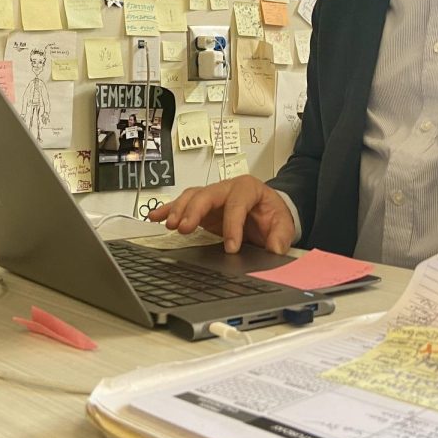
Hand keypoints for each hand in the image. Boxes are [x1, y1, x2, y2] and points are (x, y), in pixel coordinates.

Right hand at [146, 177, 294, 253]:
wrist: (267, 210)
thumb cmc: (271, 212)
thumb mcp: (283, 222)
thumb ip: (281, 235)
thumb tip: (276, 249)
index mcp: (248, 188)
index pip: (237, 204)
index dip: (233, 225)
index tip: (231, 247)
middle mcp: (227, 188)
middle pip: (207, 194)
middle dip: (195, 210)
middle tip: (185, 228)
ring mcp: (212, 196)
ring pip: (191, 196)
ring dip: (179, 210)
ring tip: (170, 225)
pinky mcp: (202, 206)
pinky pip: (182, 204)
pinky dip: (168, 210)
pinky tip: (155, 217)